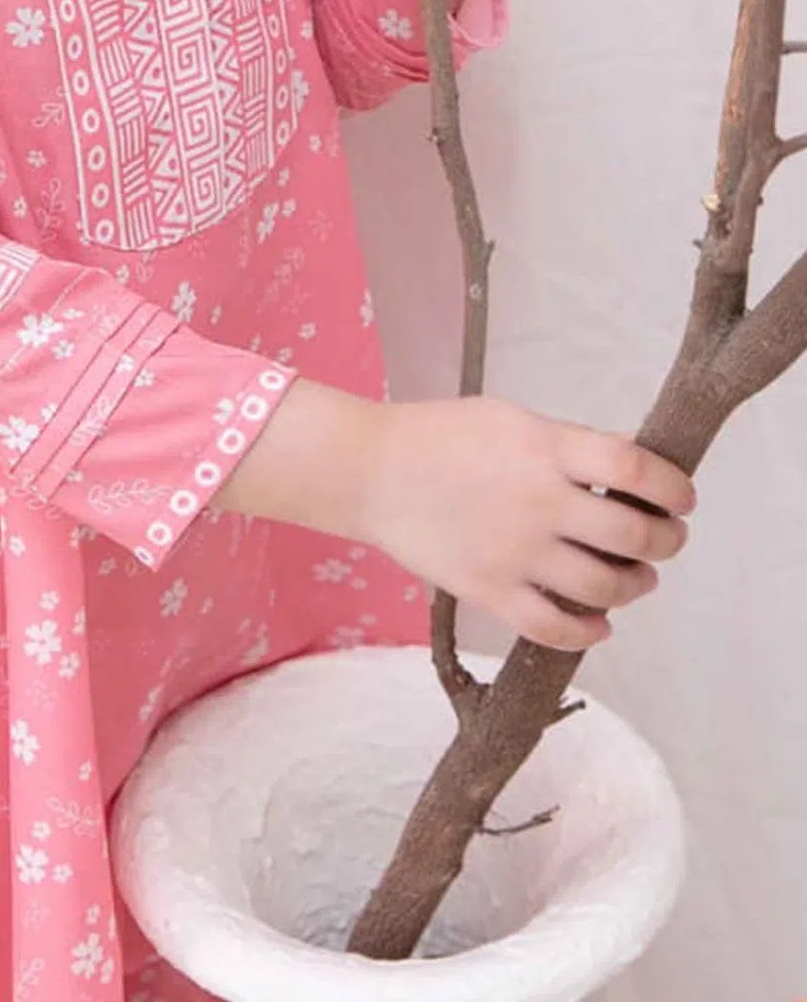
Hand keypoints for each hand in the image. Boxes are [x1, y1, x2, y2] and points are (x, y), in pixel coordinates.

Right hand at [357, 395, 693, 651]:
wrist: (370, 471)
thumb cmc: (441, 436)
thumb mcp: (512, 420)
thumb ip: (571, 444)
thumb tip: (634, 463)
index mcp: (545, 449)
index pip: (635, 468)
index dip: (673, 486)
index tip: (682, 498)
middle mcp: (538, 501)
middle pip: (633, 534)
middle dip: (666, 541)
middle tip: (666, 540)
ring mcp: (515, 551)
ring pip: (605, 587)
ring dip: (635, 586)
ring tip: (636, 578)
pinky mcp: (489, 590)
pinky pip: (556, 628)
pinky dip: (589, 632)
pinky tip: (598, 623)